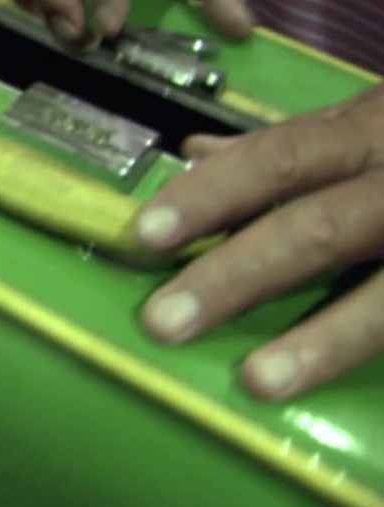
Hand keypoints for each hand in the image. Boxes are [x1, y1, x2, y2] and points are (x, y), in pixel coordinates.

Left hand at [134, 86, 383, 399]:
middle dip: (236, 276)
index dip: (209, 196)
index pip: (276, 157)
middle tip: (163, 320)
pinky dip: (372, 346)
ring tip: (259, 378)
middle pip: (317, 226)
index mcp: (369, 130)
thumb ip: (287, 146)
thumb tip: (194, 154)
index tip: (144, 234)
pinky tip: (325, 384)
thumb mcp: (365, 122)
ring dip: (321, 339)